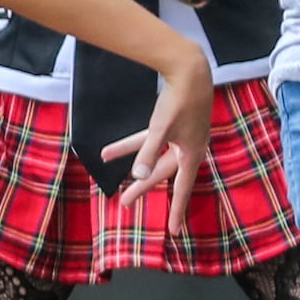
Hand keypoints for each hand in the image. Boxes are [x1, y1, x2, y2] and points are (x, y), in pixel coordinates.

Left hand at [111, 53, 213, 214]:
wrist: (191, 69)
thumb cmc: (179, 99)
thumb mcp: (161, 128)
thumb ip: (148, 152)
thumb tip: (139, 175)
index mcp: (190, 154)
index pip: (182, 189)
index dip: (177, 210)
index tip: (174, 231)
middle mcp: (187, 149)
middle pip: (162, 175)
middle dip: (142, 188)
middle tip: (124, 203)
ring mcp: (181, 137)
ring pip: (153, 158)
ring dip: (134, 167)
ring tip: (113, 181)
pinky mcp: (172, 125)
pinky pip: (149, 140)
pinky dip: (131, 146)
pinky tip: (109, 152)